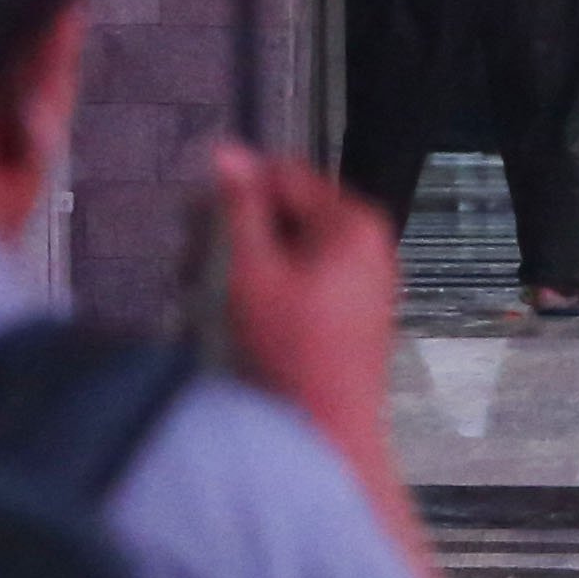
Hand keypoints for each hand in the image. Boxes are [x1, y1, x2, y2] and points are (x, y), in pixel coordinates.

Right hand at [213, 141, 395, 462]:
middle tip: (209, 256)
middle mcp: (373, 239)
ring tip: (233, 288)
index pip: (287, 173)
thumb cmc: (292, 350)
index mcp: (354, 221)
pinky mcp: (365, 301)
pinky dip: (287, 277)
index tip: (204, 215)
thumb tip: (228, 153)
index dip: (242, 188)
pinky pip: (319, 268)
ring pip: (305, 238)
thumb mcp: (254, 270)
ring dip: (264, 253)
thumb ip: (242, 209)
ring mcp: (374, 271)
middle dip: (252, 224)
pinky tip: (260, 308)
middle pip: (298, 206)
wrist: (332, 424)